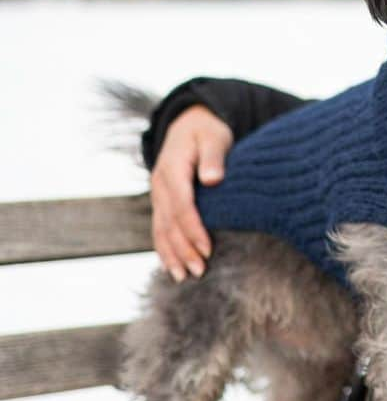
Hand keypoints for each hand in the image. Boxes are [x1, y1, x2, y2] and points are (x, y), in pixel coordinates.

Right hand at [149, 105, 232, 281]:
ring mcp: (158, 194)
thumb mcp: (214, 137)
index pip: (182, 205)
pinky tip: (171, 267)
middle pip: (169, 222)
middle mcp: (160, 184)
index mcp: (173, 168)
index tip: (208, 249)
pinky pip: (159, 228)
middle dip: (184, 249)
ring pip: (161, 229)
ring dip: (172, 254)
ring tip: (185, 277)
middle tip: (200, 271)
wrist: (189, 123)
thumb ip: (214, 157)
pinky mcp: (162, 201)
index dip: (193, 229)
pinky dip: (164, 248)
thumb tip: (213, 179)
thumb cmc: (208, 131)